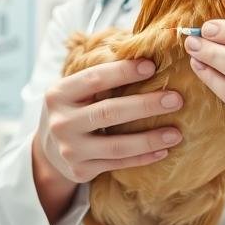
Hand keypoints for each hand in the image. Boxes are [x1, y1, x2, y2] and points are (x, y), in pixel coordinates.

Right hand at [32, 58, 183, 222]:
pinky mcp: (80, 171)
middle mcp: (61, 122)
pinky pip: (118, 164)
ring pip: (116, 145)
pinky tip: (163, 150)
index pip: (94, 79)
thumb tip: (144, 54)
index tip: (152, 66)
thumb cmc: (72, 110)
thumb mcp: (74, 90)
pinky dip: (142, 158)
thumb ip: (100, 76)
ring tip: (176, 133)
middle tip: (176, 99)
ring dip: (150, 139)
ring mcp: (70, 150)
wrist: (47, 151)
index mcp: (58, 94)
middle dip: (146, 105)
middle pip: (109, 112)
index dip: (123, 72)